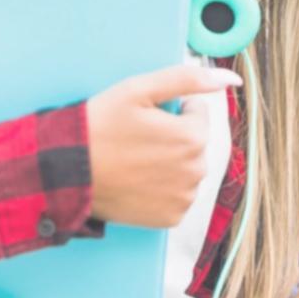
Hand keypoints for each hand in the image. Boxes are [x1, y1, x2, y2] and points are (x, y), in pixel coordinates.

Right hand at [85, 64, 241, 226]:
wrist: (67, 173)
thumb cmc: (99, 126)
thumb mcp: (139, 90)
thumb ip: (188, 79)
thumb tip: (231, 79)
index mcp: (194, 137)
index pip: (197, 113)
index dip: (170, 111)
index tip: (144, 118)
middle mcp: (196, 171)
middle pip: (194, 143)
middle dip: (173, 137)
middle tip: (136, 139)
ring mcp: (184, 198)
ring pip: (187, 169)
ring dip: (170, 163)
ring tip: (135, 160)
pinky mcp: (170, 218)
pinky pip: (177, 195)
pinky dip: (162, 188)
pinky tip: (137, 181)